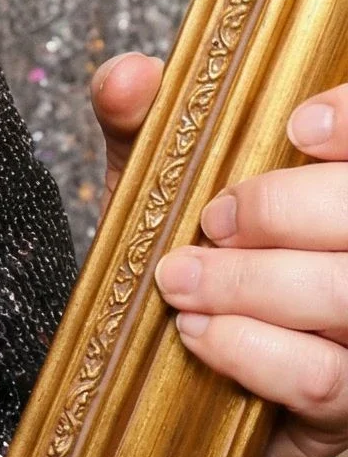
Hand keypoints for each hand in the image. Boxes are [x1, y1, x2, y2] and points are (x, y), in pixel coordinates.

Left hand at [93, 53, 347, 456]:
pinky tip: (199, 334)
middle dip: (284, 212)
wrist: (172, 368)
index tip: (296, 126)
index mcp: (338, 186)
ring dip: (257, 285)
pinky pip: (328, 380)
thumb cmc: (187, 251)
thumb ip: (144, 123)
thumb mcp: (161, 178)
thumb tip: (129, 75)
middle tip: (210, 222)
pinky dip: (257, 353)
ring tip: (180, 281)